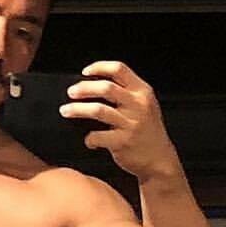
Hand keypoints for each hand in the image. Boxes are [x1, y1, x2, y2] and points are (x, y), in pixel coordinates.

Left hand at [60, 60, 180, 181]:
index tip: (85, 72)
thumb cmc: (146, 131)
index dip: (99, 67)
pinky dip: (89, 138)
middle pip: (105, 88)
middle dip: (84, 88)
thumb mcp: (144, 105)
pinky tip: (89, 141)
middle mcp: (138, 105)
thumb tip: (92, 84)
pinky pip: (98, 136)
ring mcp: (131, 123)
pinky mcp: (123, 142)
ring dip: (77, 110)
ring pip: (98, 110)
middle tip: (71, 92)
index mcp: (143, 91)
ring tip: (65, 111)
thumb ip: (127, 93)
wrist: (159, 159)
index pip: (119, 69)